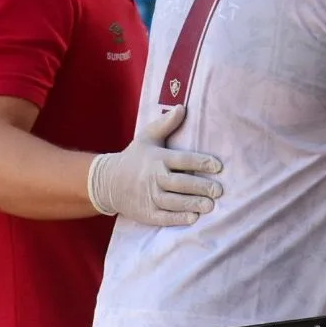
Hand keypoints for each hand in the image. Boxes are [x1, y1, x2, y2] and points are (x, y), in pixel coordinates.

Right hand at [87, 105, 223, 226]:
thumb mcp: (147, 137)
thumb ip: (166, 123)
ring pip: (173, 201)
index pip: (182, 160)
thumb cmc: (134, 157)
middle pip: (180, 182)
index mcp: (157, 158)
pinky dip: (177, 219)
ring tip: (210, 205)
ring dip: (192, 203)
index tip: (218, 166)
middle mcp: (153, 177)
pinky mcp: (146, 213)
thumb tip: (182, 107)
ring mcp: (149, 197)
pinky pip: (163, 217)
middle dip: (200, 187)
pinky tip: (193, 218)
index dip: (201, 162)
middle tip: (219, 190)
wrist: (107, 182)